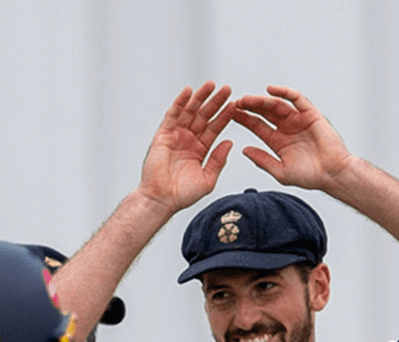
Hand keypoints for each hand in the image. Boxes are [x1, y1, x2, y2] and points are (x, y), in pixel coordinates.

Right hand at [135, 82, 234, 213]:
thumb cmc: (182, 194)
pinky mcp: (163, 134)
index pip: (215, 128)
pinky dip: (180, 102)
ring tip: (211, 85)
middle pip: (204, 115)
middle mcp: (188, 139)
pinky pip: (172, 115)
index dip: (225, 115)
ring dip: (200, 97)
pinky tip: (188, 91)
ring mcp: (175, 135)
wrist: (162, 200)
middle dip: (215, 102)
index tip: (236, 104)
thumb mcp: (208, 178)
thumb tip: (229, 142)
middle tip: (227, 88)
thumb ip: (218, 160)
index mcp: (200, 149)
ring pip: (190, 111)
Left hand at [232, 86, 354, 190]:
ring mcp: (298, 119)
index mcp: (278, 141)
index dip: (244, 119)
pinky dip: (284, 92)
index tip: (231, 114)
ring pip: (276, 104)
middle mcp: (287, 128)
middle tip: (235, 103)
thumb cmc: (310, 176)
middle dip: (250, 107)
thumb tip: (244, 150)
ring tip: (248, 99)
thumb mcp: (280, 171)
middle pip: (264, 113)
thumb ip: (262, 160)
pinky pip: (296, 98)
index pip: (257, 126)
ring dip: (261, 100)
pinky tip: (270, 90)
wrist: (333, 174)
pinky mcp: (310, 113)